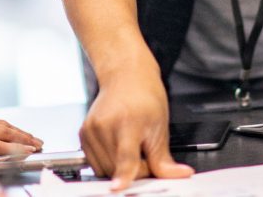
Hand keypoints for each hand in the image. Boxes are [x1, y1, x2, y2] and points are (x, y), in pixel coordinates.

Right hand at [79, 70, 193, 189]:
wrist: (125, 77)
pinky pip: (96, 163)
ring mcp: (91, 130)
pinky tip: (118, 146)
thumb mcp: (160, 127)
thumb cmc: (144, 96)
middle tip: (145, 154)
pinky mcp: (83, 134)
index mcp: (128, 121)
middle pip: (117, 168)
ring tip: (131, 147)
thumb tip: (179, 175)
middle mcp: (104, 125)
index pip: (125, 155)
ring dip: (120, 168)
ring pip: (105, 169)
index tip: (118, 187)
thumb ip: (164, 158)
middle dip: (134, 171)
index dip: (124, 174)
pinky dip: (109, 162)